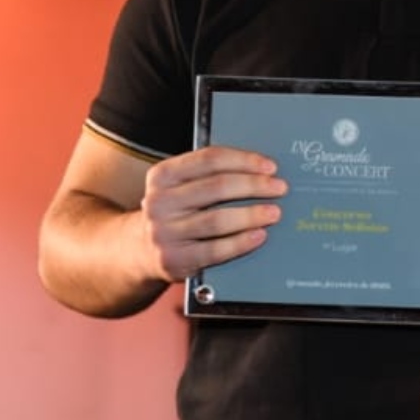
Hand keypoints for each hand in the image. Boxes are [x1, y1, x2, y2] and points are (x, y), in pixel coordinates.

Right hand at [140, 145, 286, 282]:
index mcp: (162, 175)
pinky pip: (215, 250)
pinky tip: (259, 235)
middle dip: (255, 185)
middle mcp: (159, 202)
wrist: (140, 250)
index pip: (209, 159)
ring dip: (251, 214)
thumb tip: (259, 170)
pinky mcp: (174, 260)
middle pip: (217, 187)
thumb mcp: (179, 187)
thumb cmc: (173, 212)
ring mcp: (164, 232)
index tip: (270, 166)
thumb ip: (209, 175)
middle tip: (279, 188)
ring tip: (274, 212)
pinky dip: (241, 242)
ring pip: (217, 219)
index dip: (244, 160)